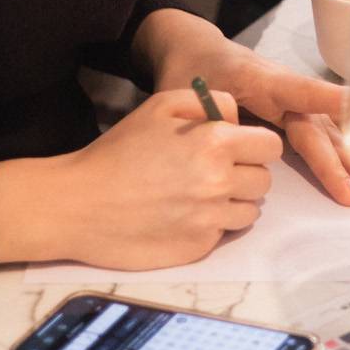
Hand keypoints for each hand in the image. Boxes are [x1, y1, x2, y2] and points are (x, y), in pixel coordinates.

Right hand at [45, 87, 282, 268]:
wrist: (79, 204)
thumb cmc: (118, 151)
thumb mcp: (161, 106)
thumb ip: (209, 102)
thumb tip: (238, 117)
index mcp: (215, 143)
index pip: (270, 146)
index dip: (255, 146)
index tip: (236, 148)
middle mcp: (219, 182)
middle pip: (263, 180)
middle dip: (245, 174)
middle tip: (213, 172)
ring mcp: (210, 219)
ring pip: (249, 211)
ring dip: (232, 202)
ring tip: (197, 195)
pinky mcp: (198, 248)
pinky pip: (224, 233)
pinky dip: (211, 225)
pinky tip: (183, 215)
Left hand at [138, 12, 349, 204]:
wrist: (192, 49)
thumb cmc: (189, 69)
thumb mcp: (184, 93)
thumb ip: (205, 119)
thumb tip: (228, 144)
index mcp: (260, 79)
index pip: (305, 91)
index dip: (340, 100)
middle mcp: (282, 90)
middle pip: (316, 126)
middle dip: (342, 156)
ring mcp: (286, 102)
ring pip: (321, 131)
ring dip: (346, 157)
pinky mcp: (285, 113)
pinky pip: (314, 134)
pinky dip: (335, 152)